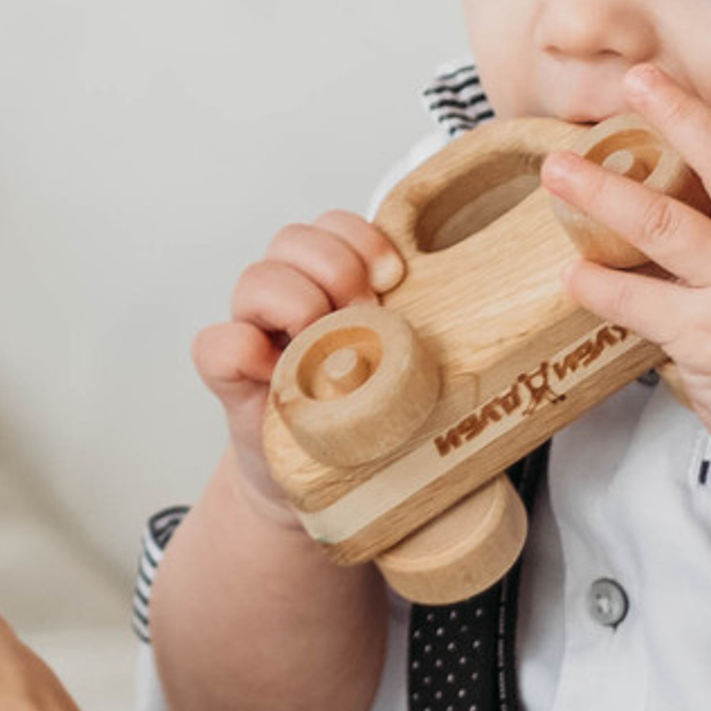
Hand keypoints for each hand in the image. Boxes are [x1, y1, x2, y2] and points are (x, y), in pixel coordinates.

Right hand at [193, 209, 406, 521]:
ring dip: (298, 304)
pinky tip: (280, 378)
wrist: (313, 484)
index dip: (363, 239)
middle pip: (292, 238)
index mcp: (330, 285)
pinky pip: (217, 344)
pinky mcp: (227, 379)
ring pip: (254, 278)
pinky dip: (246, 352)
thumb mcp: (405, 372)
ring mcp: (253, 333)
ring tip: (325, 348)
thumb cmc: (366, 424)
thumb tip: (493, 339)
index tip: (394, 278)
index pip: (333, 225)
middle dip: (337, 269)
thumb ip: (424, 342)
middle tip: (365, 318)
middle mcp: (286, 298)